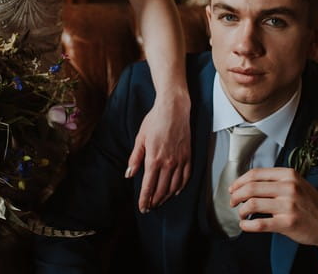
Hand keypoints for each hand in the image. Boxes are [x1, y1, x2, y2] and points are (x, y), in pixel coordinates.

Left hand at [126, 92, 190, 212]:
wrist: (174, 109)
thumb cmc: (154, 121)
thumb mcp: (140, 138)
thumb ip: (135, 159)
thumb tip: (129, 175)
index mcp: (154, 159)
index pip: (148, 186)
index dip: (145, 199)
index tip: (142, 208)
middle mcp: (168, 163)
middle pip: (161, 189)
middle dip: (155, 201)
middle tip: (149, 207)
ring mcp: (180, 160)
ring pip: (174, 186)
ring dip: (166, 197)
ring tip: (160, 202)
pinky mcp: (188, 156)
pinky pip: (186, 177)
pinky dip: (180, 187)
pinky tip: (175, 191)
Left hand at [229, 168, 317, 272]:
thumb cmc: (310, 204)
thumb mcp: (296, 183)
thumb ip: (275, 180)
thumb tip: (246, 183)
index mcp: (288, 175)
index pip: (255, 174)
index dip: (239, 181)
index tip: (232, 188)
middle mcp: (289, 188)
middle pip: (251, 188)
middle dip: (236, 195)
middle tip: (232, 201)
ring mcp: (289, 206)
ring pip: (252, 204)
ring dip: (241, 210)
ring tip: (241, 213)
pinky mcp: (288, 223)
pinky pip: (259, 223)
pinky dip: (247, 225)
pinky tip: (245, 225)